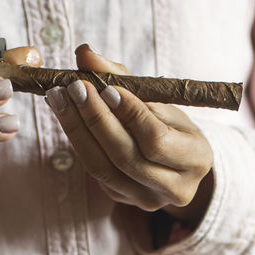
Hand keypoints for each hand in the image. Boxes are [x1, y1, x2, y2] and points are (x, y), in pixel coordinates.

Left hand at [44, 44, 213, 227]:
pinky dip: (78, 141)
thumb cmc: (171, 125)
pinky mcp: (123, 201)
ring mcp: (147, 200)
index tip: (105, 86)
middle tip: (73, 87)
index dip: (129, 113)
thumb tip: (85, 53)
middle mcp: (175, 188)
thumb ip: (124, 77)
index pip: (156, 139)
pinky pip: (95, 172)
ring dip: (76, 130)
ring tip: (59, 97)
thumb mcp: (160, 101)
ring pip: (103, 169)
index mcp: (195, 159)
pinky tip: (65, 116)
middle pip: (126, 157)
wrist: (176, 163)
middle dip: (96, 119)